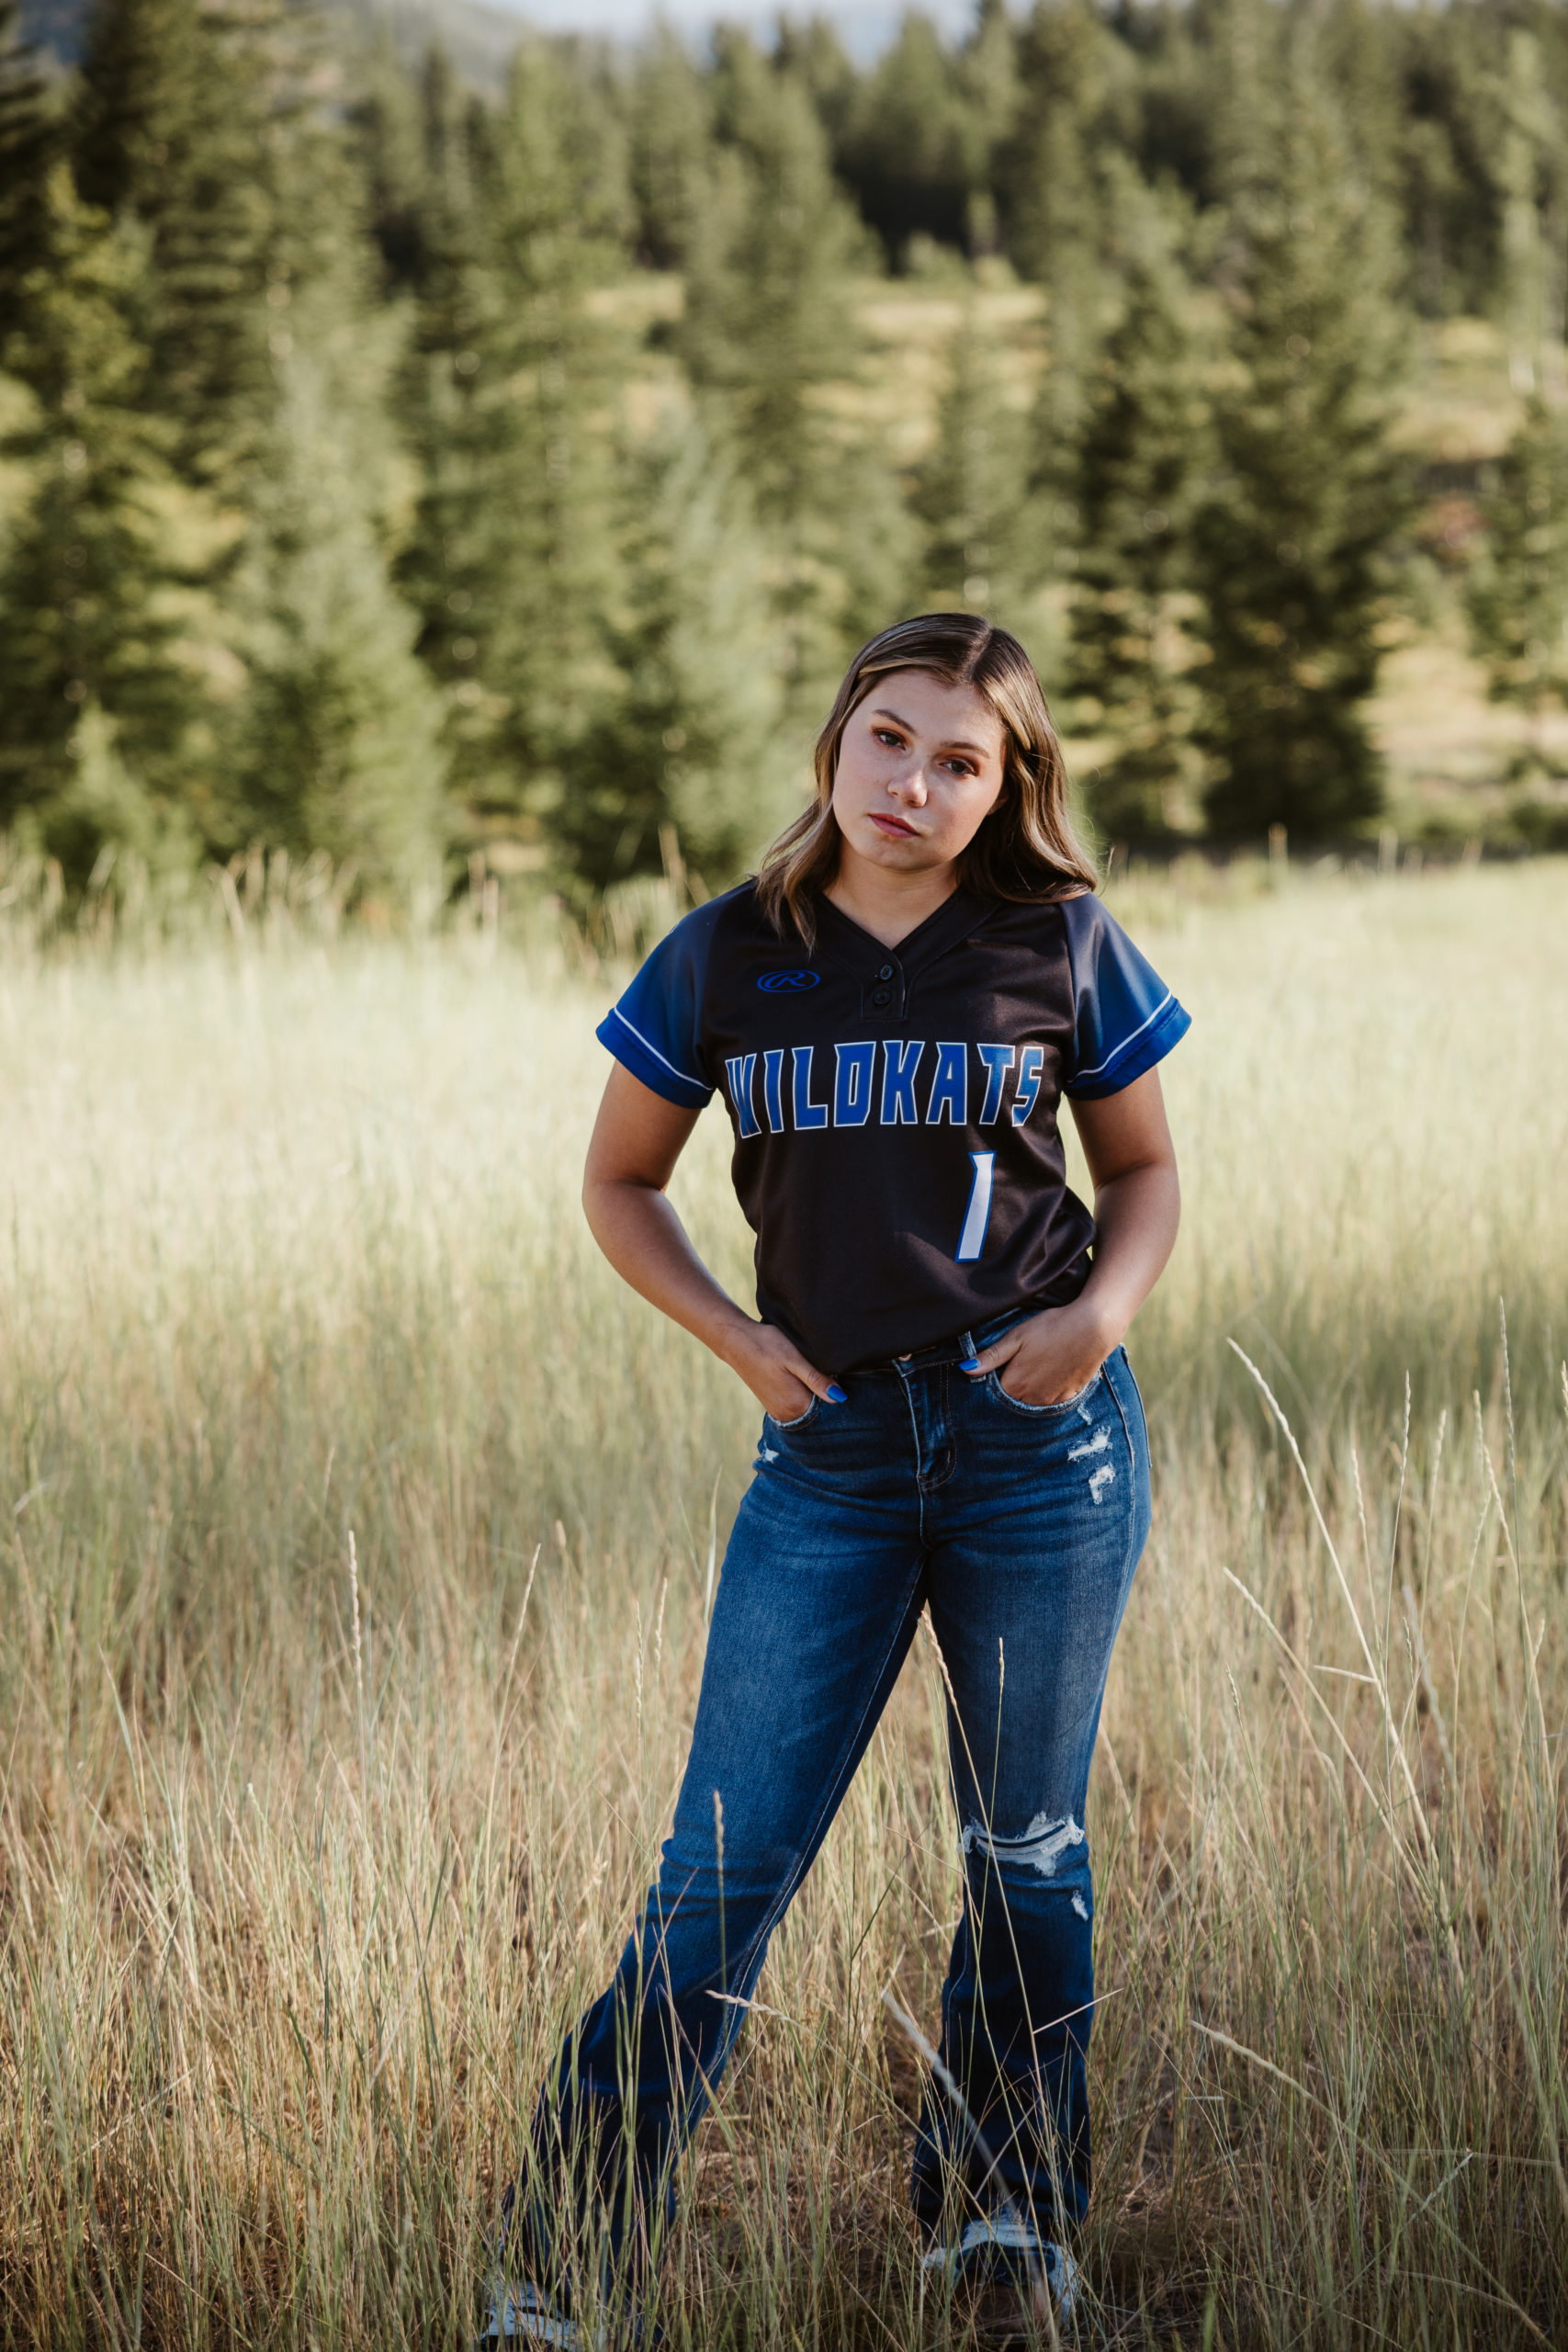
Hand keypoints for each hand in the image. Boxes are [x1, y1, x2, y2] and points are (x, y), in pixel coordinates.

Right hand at [720, 1317, 845, 1422]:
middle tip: (830, 1375)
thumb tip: (839, 1397)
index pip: (828, 1410)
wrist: (736, 1342)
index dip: (837, 1396)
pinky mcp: (772, 1405)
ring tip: (815, 1375)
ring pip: (807, 1409)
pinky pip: (796, 1406)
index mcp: (795, 1404)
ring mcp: (778, 1411)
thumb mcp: (795, 1359)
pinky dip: (803, 1396)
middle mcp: (786, 1414)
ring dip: (815, 1397)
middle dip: (827, 1398)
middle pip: (818, 1412)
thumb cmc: (766, 1345)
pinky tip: (803, 1380)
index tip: (839, 1379)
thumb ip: (816, 1380)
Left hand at [960, 1299, 1115, 1406]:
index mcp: (1014, 1385)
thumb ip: (990, 1357)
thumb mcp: (1016, 1337)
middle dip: (1012, 1384)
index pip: (994, 1390)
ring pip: (1032, 1400)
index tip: (1002, 1362)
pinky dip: (1048, 1389)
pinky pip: (1051, 1399)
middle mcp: (1031, 1399)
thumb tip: (965, 1370)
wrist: (1094, 1328)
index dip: (995, 1375)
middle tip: (1022, 1360)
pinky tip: (1052, 1370)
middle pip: (1013, 1397)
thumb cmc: (1051, 1327)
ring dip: (1030, 1388)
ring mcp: (1051, 1400)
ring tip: (1038, 1363)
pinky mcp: (1069, 1396)